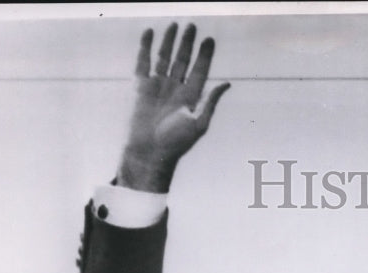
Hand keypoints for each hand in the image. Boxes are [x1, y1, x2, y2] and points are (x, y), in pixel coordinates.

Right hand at [117, 23, 229, 192]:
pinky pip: (143, 62)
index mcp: (191, 98)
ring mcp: (158, 87)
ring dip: (169, 41)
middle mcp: (175, 90)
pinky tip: (150, 33)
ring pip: (165, 58)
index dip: (205, 56)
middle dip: (188, 44)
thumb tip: (226, 83)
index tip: (210, 40)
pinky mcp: (141, 86)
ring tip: (175, 25)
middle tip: (193, 26)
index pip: (200, 71)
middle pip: (183, 61)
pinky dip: (146, 47)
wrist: (150, 151)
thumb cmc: (177, 142)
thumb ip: (211, 101)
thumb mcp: (199, 122)